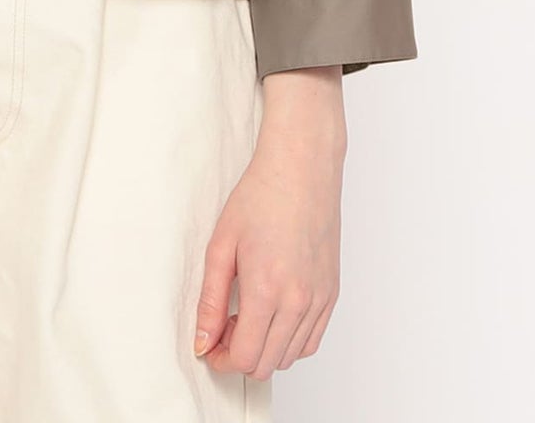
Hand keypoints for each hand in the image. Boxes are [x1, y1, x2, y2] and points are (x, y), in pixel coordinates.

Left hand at [193, 66, 345, 380]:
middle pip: (267, 364)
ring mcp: (319, 300)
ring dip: (265, 347)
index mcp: (267, 289)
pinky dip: (290, 340)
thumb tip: (202, 341)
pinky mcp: (332, 294)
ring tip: (247, 313)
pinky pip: (311, 340)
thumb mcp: (221, 245)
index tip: (210, 343)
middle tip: (224, 325)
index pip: (245, 357)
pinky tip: (273, 313)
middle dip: (239, 354)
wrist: (301, 169)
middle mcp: (298, 301)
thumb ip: (210, 300)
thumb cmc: (260, 197)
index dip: (221, 358)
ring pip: (290, 356)